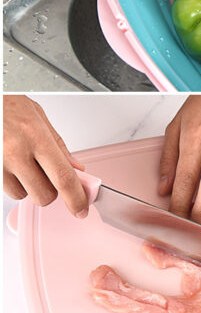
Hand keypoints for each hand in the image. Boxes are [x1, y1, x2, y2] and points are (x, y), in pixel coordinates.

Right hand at [3, 95, 87, 216]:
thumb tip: (76, 168)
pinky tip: (12, 165)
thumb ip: (58, 144)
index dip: (75, 197)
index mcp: (35, 136)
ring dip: (29, 187)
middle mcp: (16, 152)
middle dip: (52, 191)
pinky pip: (7, 189)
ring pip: (23, 195)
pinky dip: (13, 183)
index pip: (63, 176)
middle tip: (49, 174)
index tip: (82, 208)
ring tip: (25, 163)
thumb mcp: (37, 116)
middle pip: (44, 194)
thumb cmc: (5, 105)